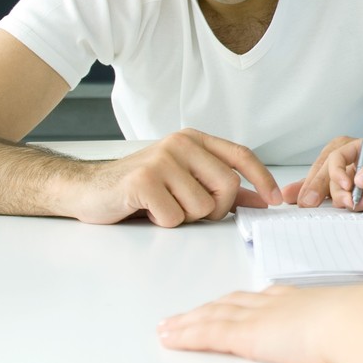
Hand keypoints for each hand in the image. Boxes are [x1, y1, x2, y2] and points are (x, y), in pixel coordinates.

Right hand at [68, 128, 282, 226]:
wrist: (88, 189)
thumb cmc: (141, 187)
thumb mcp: (184, 181)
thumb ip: (220, 188)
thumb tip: (259, 198)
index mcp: (194, 140)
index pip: (241, 155)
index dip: (262, 179)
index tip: (274, 201)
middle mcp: (181, 143)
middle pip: (228, 186)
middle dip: (216, 210)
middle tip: (191, 211)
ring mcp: (162, 159)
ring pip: (203, 206)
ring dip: (185, 218)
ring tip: (163, 206)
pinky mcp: (144, 180)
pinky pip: (176, 217)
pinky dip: (164, 222)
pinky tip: (147, 211)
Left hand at [158, 286, 341, 362]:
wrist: (353, 321)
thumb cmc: (361, 323)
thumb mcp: (352, 320)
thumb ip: (345, 325)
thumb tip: (358, 332)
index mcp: (298, 299)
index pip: (260, 298)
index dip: (239, 301)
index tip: (228, 304)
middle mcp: (273, 303)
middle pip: (230, 303)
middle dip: (207, 309)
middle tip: (187, 315)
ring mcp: (258, 317)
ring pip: (212, 316)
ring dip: (187, 321)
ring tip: (168, 327)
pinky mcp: (247, 335)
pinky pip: (207, 333)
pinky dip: (186, 334)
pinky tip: (169, 338)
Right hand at [285, 138, 362, 210]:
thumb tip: (359, 178)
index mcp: (360, 148)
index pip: (336, 157)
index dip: (334, 171)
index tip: (346, 184)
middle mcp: (358, 165)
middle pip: (330, 177)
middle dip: (323, 189)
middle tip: (320, 202)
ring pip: (340, 193)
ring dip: (346, 201)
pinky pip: (356, 205)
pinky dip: (360, 207)